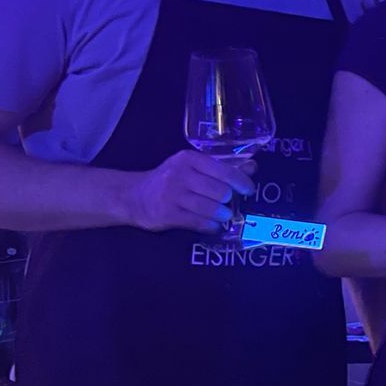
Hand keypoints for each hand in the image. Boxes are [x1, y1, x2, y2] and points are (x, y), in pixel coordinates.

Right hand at [124, 151, 255, 232]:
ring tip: (223, 216)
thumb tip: (252, 167)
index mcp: (189, 159)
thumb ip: (222, 168)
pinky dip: (211, 226)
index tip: (249, 191)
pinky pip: (199, 222)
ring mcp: (172, 195)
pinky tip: (213, 225)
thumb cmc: (170, 180)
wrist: (133, 196)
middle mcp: (180, 174)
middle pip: (220, 191)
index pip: (225, 171)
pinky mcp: (168, 214)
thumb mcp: (193, 168)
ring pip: (211, 208)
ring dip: (222, 215)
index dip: (242, 183)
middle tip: (228, 204)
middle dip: (229, 201)